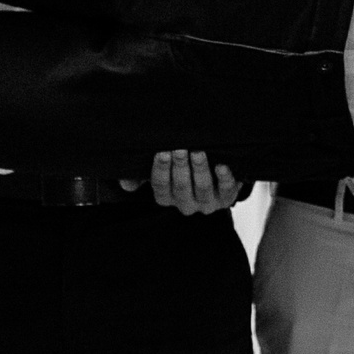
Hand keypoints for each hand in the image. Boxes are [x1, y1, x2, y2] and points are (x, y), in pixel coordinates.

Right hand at [121, 150, 241, 213]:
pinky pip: (227, 192)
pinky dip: (224, 179)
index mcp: (167, 197)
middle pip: (181, 188)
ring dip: (200, 170)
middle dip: (180, 167)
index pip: (160, 188)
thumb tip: (127, 185)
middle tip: (180, 149)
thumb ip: (140, 174)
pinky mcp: (227, 198)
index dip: (161, 170)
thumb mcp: (160, 168)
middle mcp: (186, 204)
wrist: (213, 166)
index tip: (162, 152)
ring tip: (198, 152)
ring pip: (202, 189)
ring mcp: (207, 203)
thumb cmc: (180, 166)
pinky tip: (221, 166)